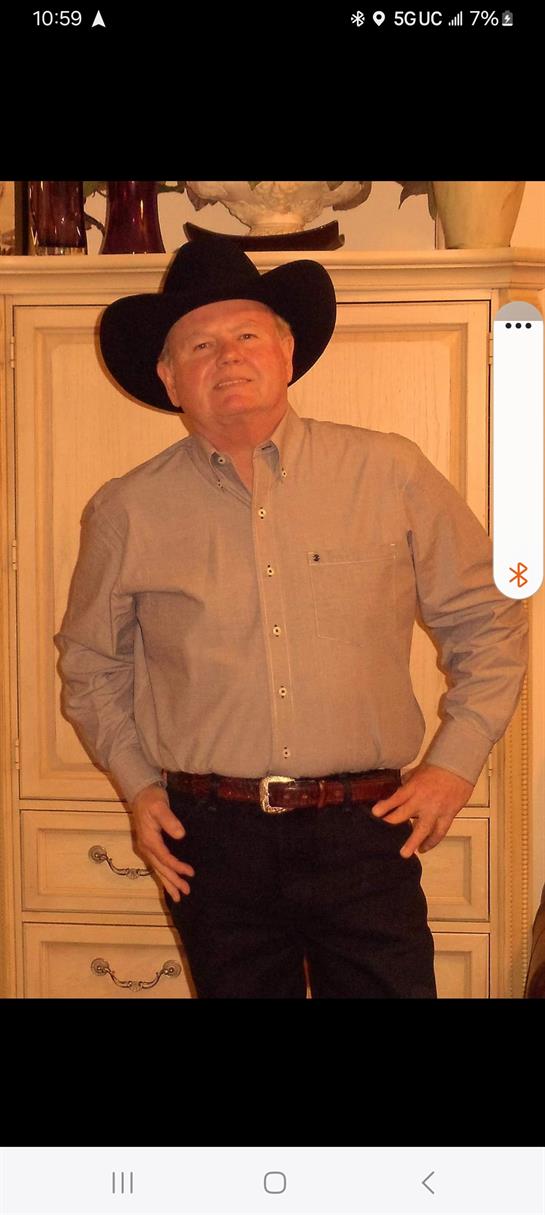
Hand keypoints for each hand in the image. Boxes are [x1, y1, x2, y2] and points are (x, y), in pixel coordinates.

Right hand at [130, 783, 194, 901]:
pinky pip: (157, 864)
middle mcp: (146, 847)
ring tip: (178, 896)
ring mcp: (146, 848)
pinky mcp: (149, 846)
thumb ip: (169, 820)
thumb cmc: (152, 799)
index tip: (190, 873)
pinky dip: (163, 875)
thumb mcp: (160, 806)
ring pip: (158, 869)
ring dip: (168, 882)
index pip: (165, 858)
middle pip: (161, 868)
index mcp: (149, 840)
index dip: (177, 867)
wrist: (141, 793)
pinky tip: (169, 882)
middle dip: (172, 881)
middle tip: (186, 892)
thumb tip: (181, 835)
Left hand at [371, 761, 475, 857]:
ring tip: (405, 853)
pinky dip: (432, 841)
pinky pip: (439, 831)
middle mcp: (423, 800)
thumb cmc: (436, 768)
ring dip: (413, 842)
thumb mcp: (416, 772)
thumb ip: (406, 784)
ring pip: (423, 829)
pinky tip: (424, 848)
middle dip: (392, 823)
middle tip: (384, 834)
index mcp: (413, 788)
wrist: (458, 768)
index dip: (385, 806)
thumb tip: (396, 793)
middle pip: (404, 815)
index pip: (396, 798)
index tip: (375, 813)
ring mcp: (436, 810)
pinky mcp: (448, 815)